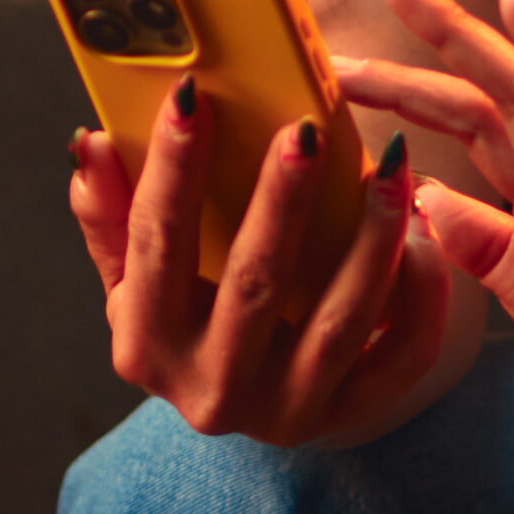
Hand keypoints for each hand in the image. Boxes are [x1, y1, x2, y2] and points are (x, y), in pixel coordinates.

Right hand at [66, 72, 457, 447]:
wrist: (241, 401)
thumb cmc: (184, 319)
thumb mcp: (132, 278)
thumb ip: (109, 214)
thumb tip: (88, 144)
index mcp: (146, 346)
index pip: (156, 244)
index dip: (172, 168)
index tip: (192, 96)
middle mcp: (211, 390)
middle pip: (253, 284)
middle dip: (283, 202)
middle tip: (308, 131)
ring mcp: (284, 412)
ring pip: (338, 321)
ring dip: (371, 240)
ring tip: (391, 172)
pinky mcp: (347, 417)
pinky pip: (399, 359)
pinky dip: (421, 299)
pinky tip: (424, 238)